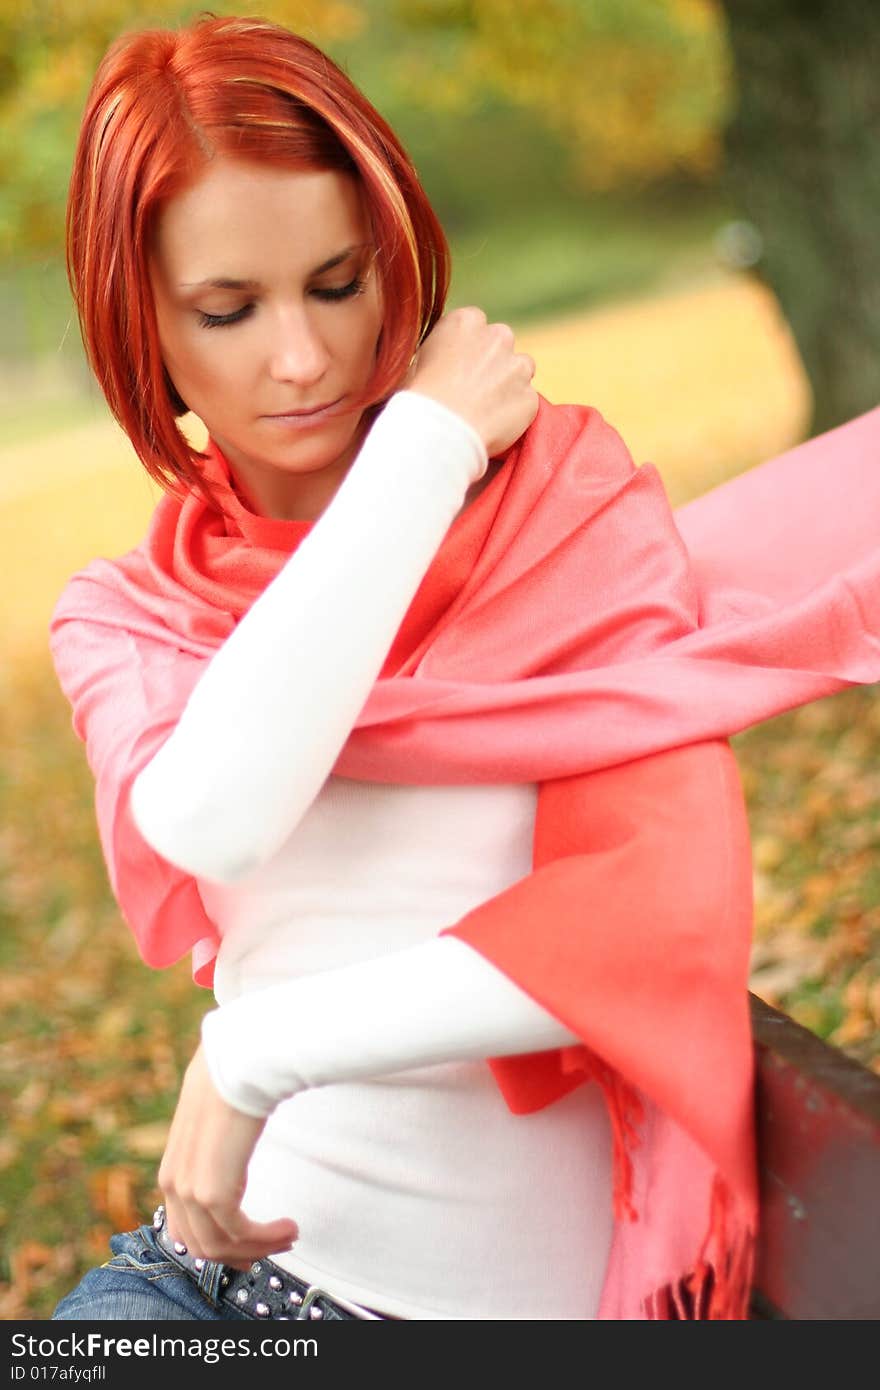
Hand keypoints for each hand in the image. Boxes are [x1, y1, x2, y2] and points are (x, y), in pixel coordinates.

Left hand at [158, 1044, 297, 1270]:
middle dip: (242, 1252)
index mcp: (172, 1169)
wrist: (240, 1062)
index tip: (251, 1242)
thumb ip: (213, 1136)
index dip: (220, 1244)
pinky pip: (238, 1234)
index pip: (186, 1229)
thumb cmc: (233, 1076)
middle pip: (202, 1245)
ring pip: (221, 1246)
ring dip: (260, 1248)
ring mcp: (190, 1191)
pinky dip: (265, 1239)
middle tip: (276, 1244)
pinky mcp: (213, 1193)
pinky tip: (287, 1227)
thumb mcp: (212, 1114)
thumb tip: (232, 1133)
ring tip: (289, 1235)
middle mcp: (174, 1184)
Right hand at [407, 306, 537, 456]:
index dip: (468, 347)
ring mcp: (518, 367)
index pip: (475, 324)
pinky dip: (515, 411)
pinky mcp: (530, 398)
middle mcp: (497, 337)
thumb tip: (448, 357)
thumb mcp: (417, 359)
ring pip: (521, 368)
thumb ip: (442, 349)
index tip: (459, 365)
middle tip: (473, 387)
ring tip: (487, 406)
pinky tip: (493, 424)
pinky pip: (526, 402)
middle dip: (492, 360)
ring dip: (510, 382)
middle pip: (501, 342)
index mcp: (466, 321)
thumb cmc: (420, 398)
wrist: (438, 433)